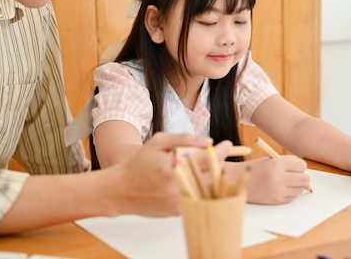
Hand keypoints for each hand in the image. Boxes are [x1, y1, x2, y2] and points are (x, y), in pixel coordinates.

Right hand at [107, 133, 233, 216]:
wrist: (121, 190)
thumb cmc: (139, 163)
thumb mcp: (158, 141)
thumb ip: (184, 138)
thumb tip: (208, 141)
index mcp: (171, 165)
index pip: (206, 158)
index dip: (221, 151)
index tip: (228, 145)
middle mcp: (176, 185)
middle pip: (210, 174)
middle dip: (216, 164)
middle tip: (214, 156)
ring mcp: (177, 201)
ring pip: (207, 189)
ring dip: (210, 178)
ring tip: (203, 169)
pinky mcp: (176, 212)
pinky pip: (197, 199)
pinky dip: (199, 190)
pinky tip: (192, 182)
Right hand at [245, 155, 309, 204]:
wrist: (238, 181)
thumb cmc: (255, 168)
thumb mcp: (270, 160)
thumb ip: (286, 163)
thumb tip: (303, 169)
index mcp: (277, 163)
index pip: (301, 165)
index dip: (299, 166)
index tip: (296, 167)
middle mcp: (279, 177)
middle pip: (304, 178)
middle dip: (302, 176)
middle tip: (296, 175)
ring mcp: (278, 190)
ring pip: (299, 189)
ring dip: (296, 185)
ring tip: (286, 181)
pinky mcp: (276, 200)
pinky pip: (291, 197)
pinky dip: (289, 193)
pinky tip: (280, 188)